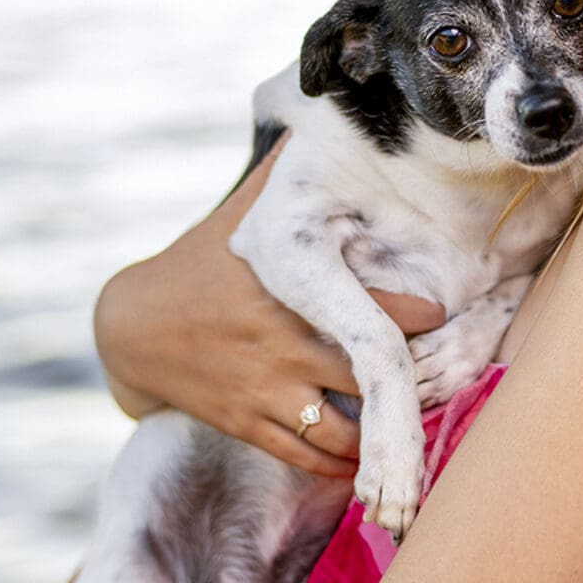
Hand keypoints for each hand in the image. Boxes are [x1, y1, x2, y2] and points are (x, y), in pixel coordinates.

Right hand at [93, 142, 444, 479]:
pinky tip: (364, 462)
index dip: (420, 317)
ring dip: (379, 436)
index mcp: (289, 290)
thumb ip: (284, 173)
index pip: (375, 310)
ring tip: (407, 426)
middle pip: (369, 376)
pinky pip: (306, 456)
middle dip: (409, 383)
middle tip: (443, 378)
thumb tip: (316, 117)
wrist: (131, 329)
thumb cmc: (197, 262)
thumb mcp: (241, 214)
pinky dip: (341, 465)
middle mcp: (283, 345)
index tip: (450, 313)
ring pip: (343, 431)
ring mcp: (266, 390)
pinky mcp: (248, 424)